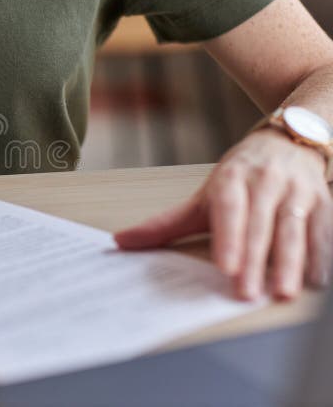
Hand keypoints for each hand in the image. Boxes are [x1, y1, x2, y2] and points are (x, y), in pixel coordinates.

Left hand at [115, 128, 332, 299]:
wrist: (288, 140)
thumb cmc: (241, 175)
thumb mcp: (203, 196)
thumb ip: (166, 223)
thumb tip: (121, 242)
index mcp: (231, 179)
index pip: (229, 210)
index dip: (228, 238)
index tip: (224, 267)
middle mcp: (266, 183)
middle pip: (260, 224)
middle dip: (254, 260)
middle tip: (246, 293)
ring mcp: (297, 192)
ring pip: (294, 229)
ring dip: (292, 262)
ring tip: (283, 293)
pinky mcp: (322, 202)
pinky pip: (324, 230)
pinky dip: (322, 256)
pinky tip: (316, 281)